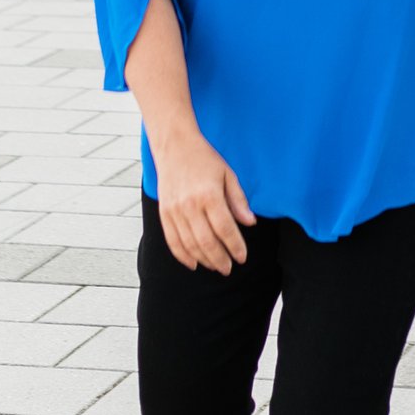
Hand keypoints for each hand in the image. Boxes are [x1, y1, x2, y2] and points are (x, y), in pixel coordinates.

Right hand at [154, 135, 255, 269]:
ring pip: (189, 244)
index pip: (225, 228)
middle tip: (229, 269)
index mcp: (209, 194)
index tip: (242, 257)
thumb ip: (238, 200)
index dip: (235, 246)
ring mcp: (174, 210)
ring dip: (203, 260)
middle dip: (220, 259)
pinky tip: (193, 264)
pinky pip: (172, 241)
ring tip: (216, 267)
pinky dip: (182, 256)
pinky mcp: (164, 213)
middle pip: (206, 241)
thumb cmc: (204, 158)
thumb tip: (250, 223)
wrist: (174, 146)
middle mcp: (190, 205)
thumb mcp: (228, 174)